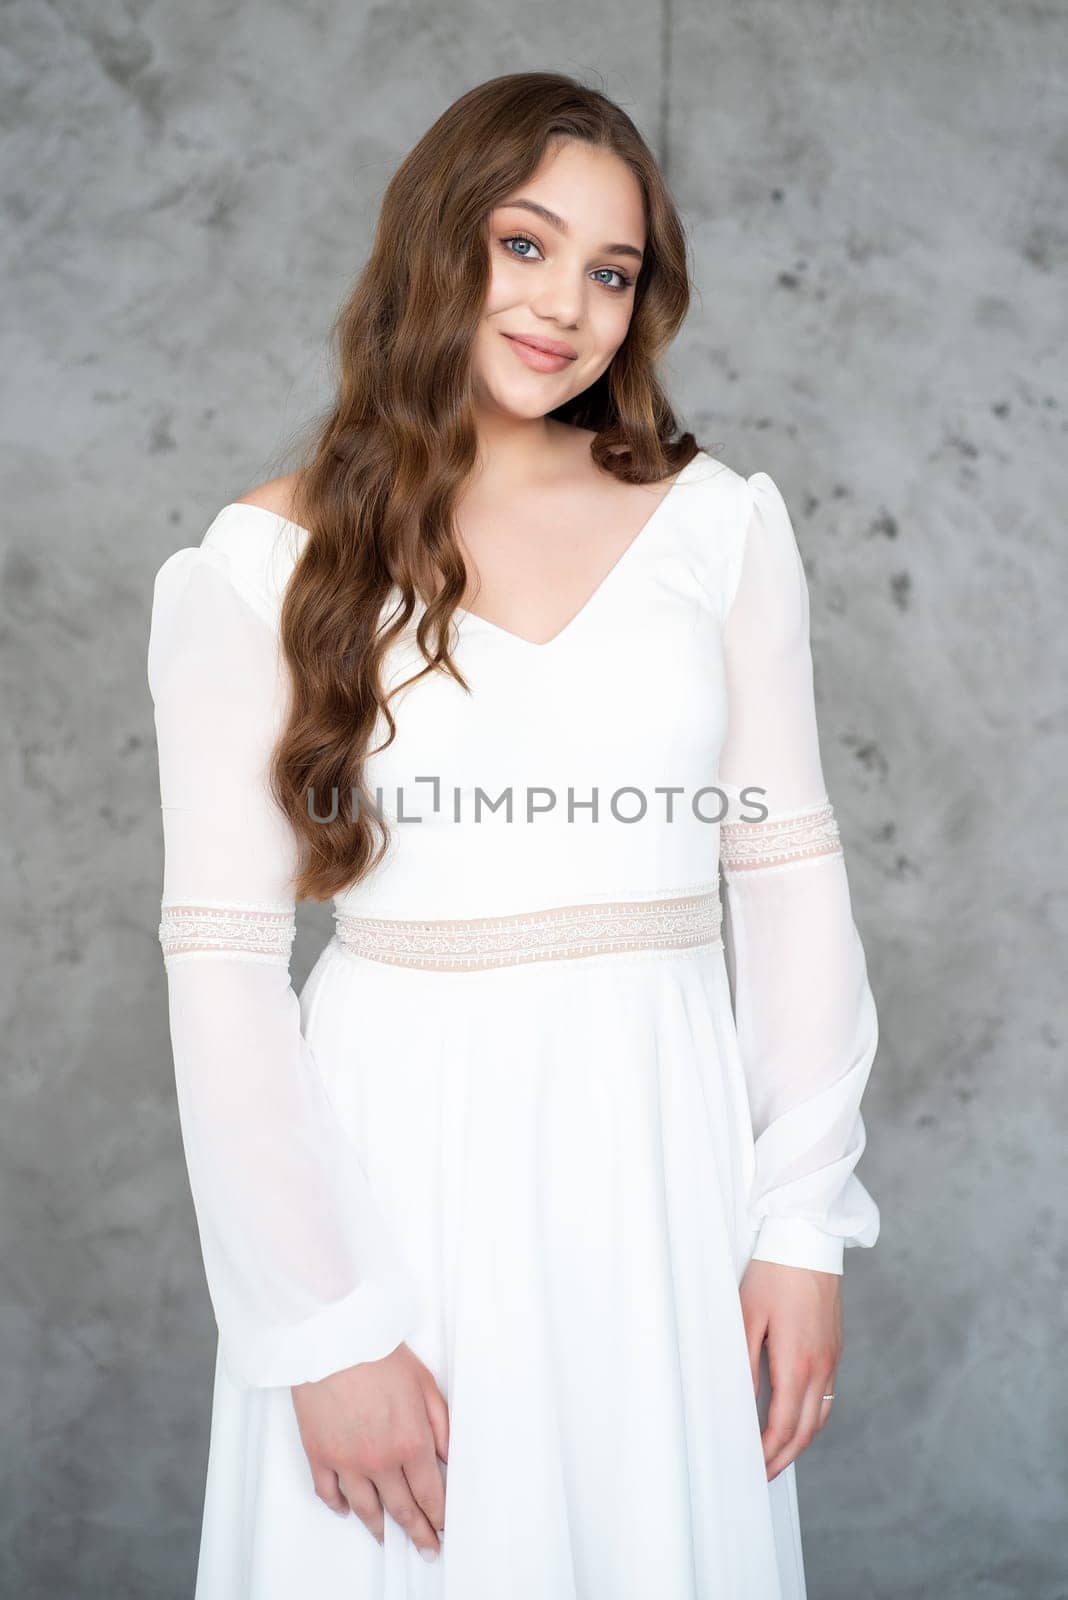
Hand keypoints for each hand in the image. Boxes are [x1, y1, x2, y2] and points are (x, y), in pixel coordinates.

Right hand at [291, 1342, 448, 1559]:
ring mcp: (347, 1462)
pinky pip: (328, 1493)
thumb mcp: (425, 1384)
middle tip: (425, 1548)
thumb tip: (450, 1458)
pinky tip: (346, 1510)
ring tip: (386, 1538)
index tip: (442, 1529)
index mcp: (411, 1443)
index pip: (430, 1494)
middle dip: (416, 1533)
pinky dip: (338, 1506)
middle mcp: (380, 1461)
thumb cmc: (379, 1352)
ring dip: (378, 1528)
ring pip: (365, 1509)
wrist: (333, 1338)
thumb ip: (441, 1426)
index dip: (437, 1516)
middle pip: (401, 1509)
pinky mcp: (319, 1455)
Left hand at [738, 1259, 842, 1481]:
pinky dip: (811, 1417)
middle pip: (806, 1430)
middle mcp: (821, 1366)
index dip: (768, 1452)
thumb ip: (745, 1364)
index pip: (783, 1425)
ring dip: (800, 1440)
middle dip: (783, 1456)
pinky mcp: (835, 1347)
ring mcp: (832, 1357)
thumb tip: (742, 1402)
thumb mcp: (747, 1316)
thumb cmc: (773, 1273)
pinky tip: (795, 1417)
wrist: (808, 1239)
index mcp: (798, 1363)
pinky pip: (827, 1395)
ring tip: (777, 1453)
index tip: (752, 1466)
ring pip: (820, 1415)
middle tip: (762, 1473)